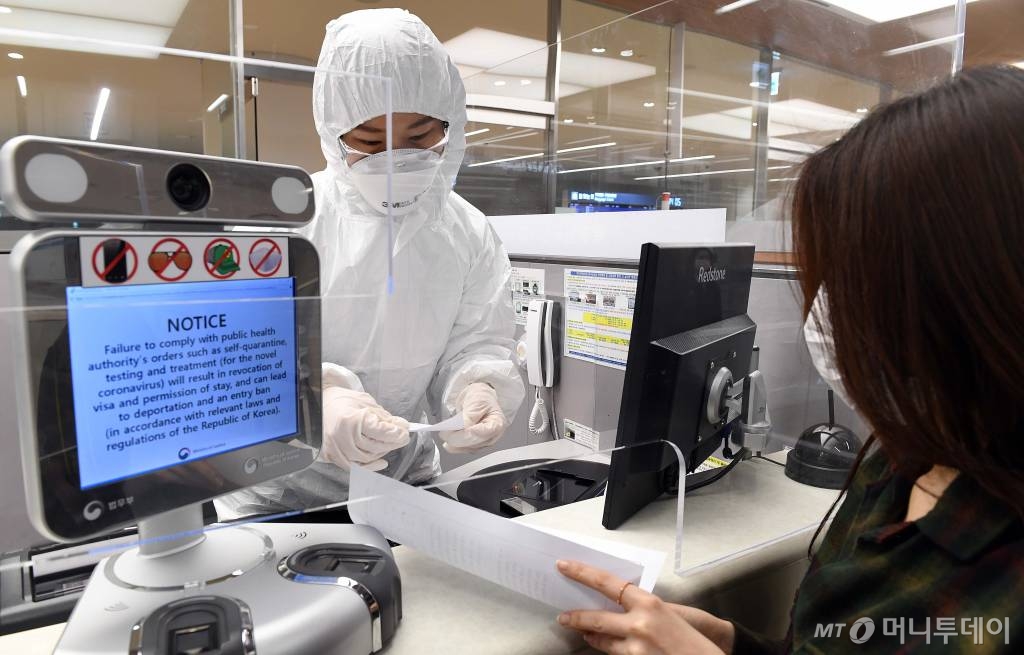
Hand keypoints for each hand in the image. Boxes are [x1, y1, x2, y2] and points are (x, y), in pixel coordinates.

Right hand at [321, 386, 409, 470]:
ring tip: (390, 444)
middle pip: (376, 446)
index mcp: (352, 420)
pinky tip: (382, 462)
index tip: (405, 432)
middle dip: (393, 443)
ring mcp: (337, 448)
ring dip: (383, 452)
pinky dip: (371, 466)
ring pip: (368, 457)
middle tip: (402, 438)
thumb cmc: (339, 401)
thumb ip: (383, 416)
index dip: (396, 433)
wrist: (314, 405)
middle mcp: (343, 437)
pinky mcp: (333, 456)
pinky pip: (356, 467)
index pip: (380, 432)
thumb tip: (401, 426)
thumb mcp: (364, 402)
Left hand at [441, 382, 506, 452]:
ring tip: (444, 436)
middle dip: (457, 439)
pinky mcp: (477, 444)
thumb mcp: (476, 402)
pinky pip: (466, 449)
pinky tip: (448, 442)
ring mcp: (485, 441)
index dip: (467, 434)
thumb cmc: (481, 398)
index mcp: (497, 423)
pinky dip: (456, 447)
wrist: (478, 396)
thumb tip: (463, 428)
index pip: (482, 433)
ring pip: (469, 448)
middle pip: (474, 442)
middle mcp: (493, 435)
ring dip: (455, 444)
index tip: (453, 431)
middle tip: (444, 433)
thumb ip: (470, 417)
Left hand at [556, 560, 732, 654]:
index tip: (565, 566)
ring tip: (580, 629)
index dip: (582, 573)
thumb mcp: (668, 614)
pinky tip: (600, 642)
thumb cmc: (692, 639)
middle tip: (562, 615)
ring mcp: (637, 647)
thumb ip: (644, 607)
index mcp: (649, 603)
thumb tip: (620, 602)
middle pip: (597, 617)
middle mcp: (640, 624)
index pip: (607, 583)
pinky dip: (606, 647)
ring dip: (589, 634)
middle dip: (576, 617)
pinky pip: (614, 653)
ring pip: (602, 639)